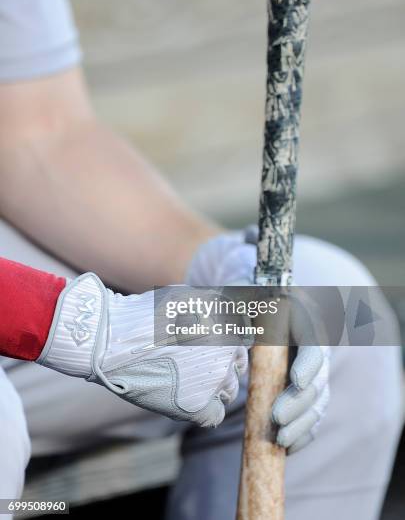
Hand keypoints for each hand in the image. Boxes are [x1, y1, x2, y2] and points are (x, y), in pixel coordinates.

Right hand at [37, 273, 246, 426]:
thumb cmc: (146, 315)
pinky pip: (214, 415)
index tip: (209, 348)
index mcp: (226, 325)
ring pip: (229, 391)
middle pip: (238, 367)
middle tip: (196, 364)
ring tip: (186, 380)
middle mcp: (227, 353)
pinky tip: (188, 399)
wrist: (114, 340)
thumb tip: (238, 311)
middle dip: (221, 365)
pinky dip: (205, 409)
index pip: (243, 342)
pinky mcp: (197, 406)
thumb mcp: (187, 296)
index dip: (227, 345)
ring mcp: (214, 380)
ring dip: (214, 386)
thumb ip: (215, 306)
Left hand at [186, 229, 329, 452]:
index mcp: (300, 319)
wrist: (241, 310)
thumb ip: (245, 266)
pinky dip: (302, 433)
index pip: (313, 341)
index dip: (309, 361)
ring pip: (316, 401)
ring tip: (279, 440)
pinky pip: (309, 416)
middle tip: (275, 421)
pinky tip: (289, 447)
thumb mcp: (239, 280)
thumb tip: (248, 238)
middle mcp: (309, 346)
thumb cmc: (240, 292)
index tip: (297, 379)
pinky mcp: (300, 393)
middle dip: (300, 401)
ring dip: (301, 423)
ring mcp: (307, 371)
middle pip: (317, 377)